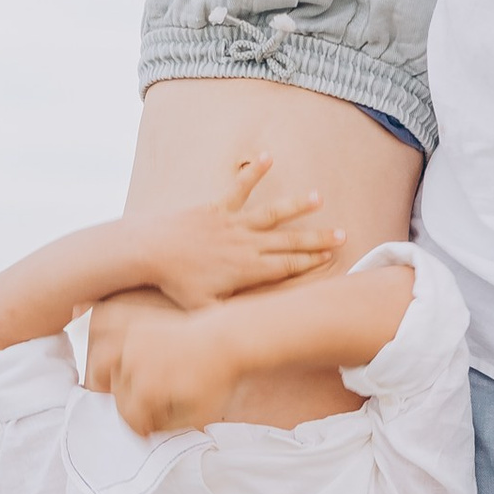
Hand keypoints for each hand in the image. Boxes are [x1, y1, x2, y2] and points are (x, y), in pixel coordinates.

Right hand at [105, 301, 242, 437]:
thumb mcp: (198, 416)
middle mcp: (133, 364)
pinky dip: (98, 331)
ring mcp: (133, 341)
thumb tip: (147, 430)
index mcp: (147, 389)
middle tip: (141, 412)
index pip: (131, 418)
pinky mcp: (137, 324)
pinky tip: (93, 338)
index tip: (147, 432)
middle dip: (128, 407)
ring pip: (101, 363)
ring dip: (102, 377)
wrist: (228, 340)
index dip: (140, 429)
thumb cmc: (217, 378)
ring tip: (107, 385)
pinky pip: (107, 325)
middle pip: (117, 395)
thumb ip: (168, 428)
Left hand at [139, 157, 340, 307]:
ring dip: (296, 206)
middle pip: (289, 241)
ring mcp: (233, 224)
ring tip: (318, 197)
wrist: (151, 252)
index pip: (286, 266)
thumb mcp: (204, 310)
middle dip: (317, 239)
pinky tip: (268, 157)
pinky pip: (239, 188)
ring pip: (272, 214)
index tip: (331, 257)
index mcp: (247, 270)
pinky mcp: (217, 208)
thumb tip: (246, 336)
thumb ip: (228, 320)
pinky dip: (254, 173)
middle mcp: (246, 245)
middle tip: (342, 235)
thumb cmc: (177, 284)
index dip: (310, 262)